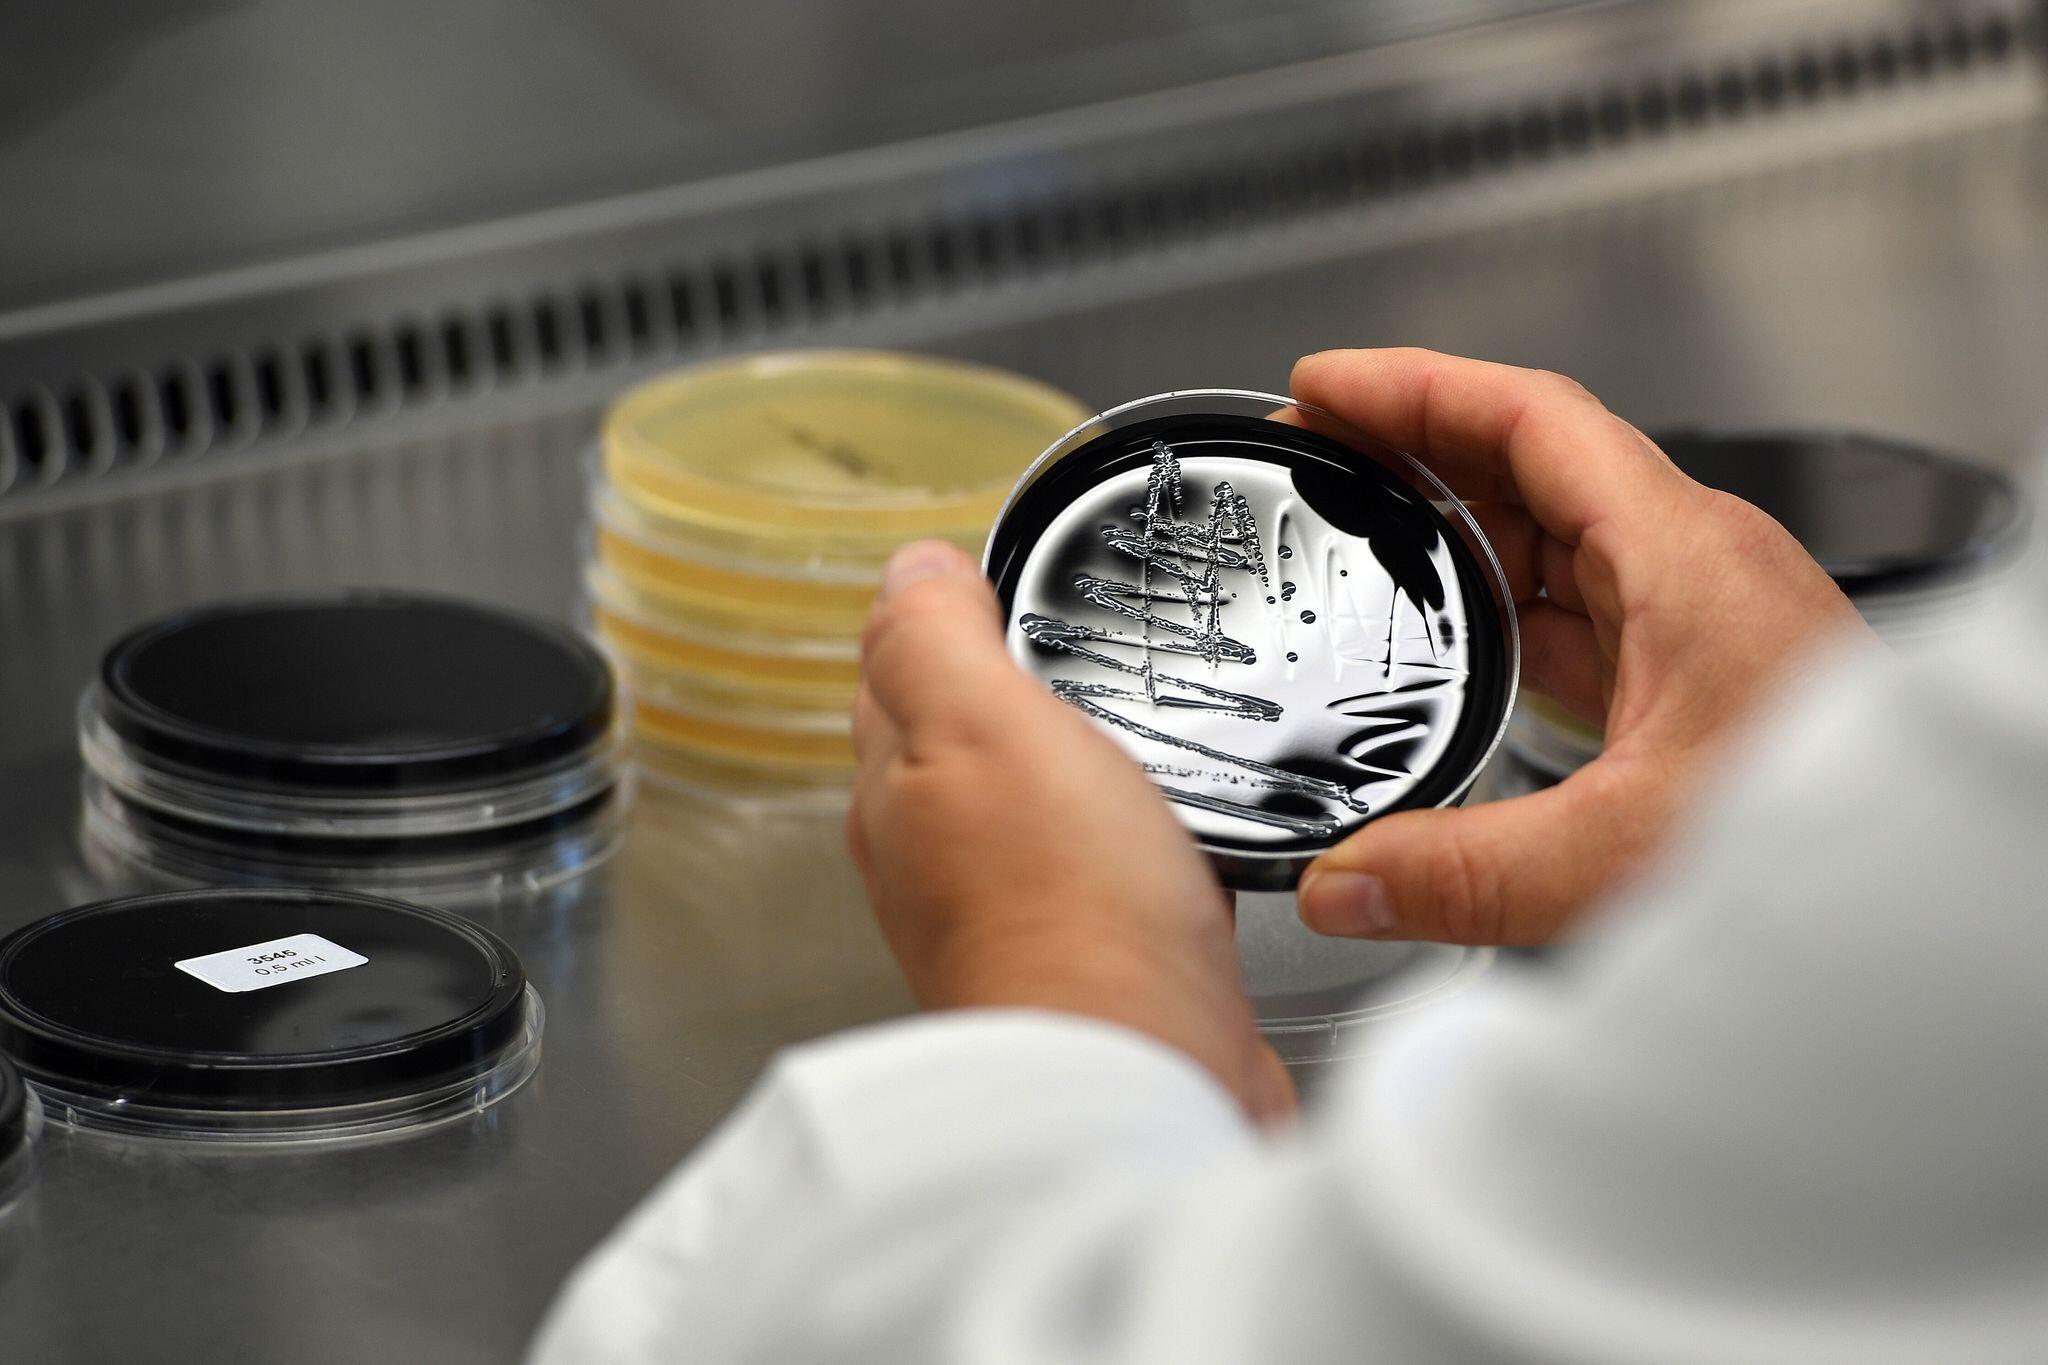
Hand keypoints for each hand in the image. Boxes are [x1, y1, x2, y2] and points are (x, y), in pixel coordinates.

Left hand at [850, 542, 1294, 1123]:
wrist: (1141, 1067)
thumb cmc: (1062, 906)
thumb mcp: (981, 723)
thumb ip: (934, 638)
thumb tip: (908, 568)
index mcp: (899, 790)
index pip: (900, 677)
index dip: (950, 620)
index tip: (1008, 582)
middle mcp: (943, 859)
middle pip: (968, 746)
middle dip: (1016, 694)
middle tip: (1085, 645)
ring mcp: (1019, 915)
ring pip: (1042, 812)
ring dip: (1084, 769)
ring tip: (1141, 728)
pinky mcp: (1097, 961)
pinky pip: (1113, 877)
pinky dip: (1140, 842)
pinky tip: (1186, 834)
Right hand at [1291, 349, 1868, 945]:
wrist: (1936, 882)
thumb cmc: (1844, 835)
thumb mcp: (1628, 853)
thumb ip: (1468, 873)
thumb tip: (1344, 880)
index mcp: (1684, 556)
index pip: (1534, 419)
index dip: (1418, 387)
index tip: (1327, 386)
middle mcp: (1692, 566)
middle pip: (1533, 466)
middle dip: (1415, 448)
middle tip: (1315, 457)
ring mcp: (1696, 617)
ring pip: (1555, 538)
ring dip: (1455, 530)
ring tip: (1359, 535)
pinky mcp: (1694, 672)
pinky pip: (1579, 609)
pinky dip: (1502, 606)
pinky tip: (1452, 643)